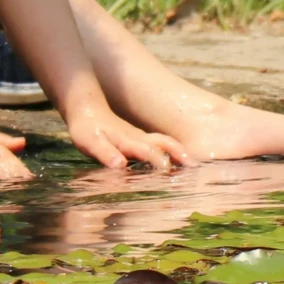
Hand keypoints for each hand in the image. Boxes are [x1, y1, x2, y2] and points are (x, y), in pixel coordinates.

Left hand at [64, 101, 192, 170]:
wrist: (88, 110)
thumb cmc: (87, 130)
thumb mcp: (91, 143)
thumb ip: (105, 153)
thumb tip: (120, 165)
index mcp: (129, 141)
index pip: (149, 152)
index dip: (160, 162)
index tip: (171, 173)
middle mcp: (140, 138)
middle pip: (165, 144)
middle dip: (180, 154)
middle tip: (195, 167)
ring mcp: (142, 137)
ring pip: (167, 142)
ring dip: (181, 151)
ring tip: (194, 164)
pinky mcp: (141, 138)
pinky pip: (163, 142)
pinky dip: (175, 149)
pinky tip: (181, 159)